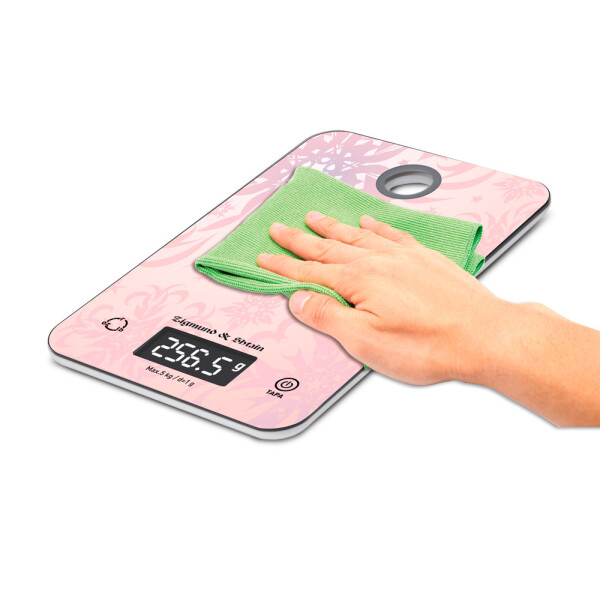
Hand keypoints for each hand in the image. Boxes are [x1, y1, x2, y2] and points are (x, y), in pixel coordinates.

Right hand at [257, 212, 505, 384]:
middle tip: (279, 229)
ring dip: (331, 227)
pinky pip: (391, 233)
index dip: (283, 266)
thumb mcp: (366, 342)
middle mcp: (378, 261)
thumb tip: (299, 299)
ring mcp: (402, 257)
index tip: (265, 258)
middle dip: (299, 240)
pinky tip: (368, 222)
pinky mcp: (424, 259)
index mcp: (359, 281)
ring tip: (313, 217)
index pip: (309, 271)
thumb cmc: (429, 344)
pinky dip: (375, 226)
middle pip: (328, 247)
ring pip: (356, 236)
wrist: (485, 335)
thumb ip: (328, 317)